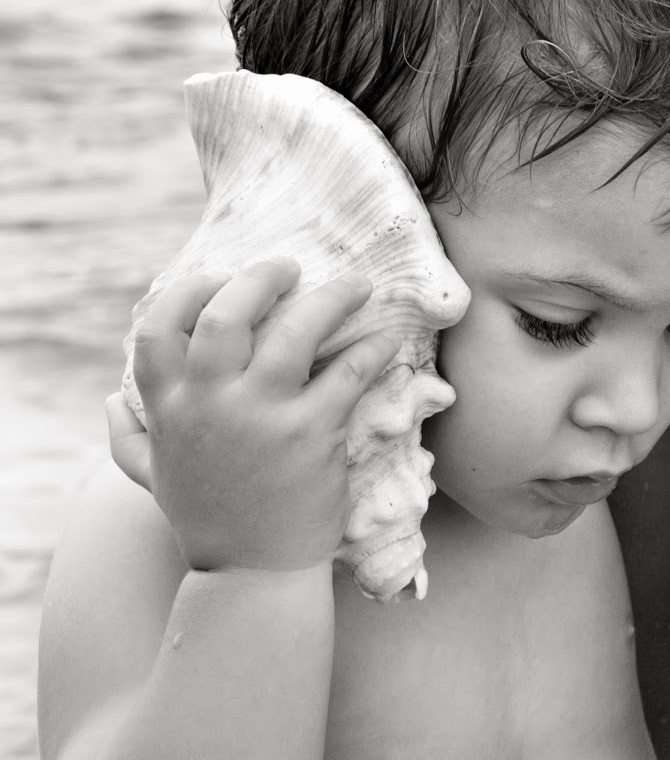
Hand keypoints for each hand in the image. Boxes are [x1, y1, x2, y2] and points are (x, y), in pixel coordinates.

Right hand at [124, 258, 399, 575]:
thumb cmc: (210, 518)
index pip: (158, 328)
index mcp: (168, 408)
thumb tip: (112, 400)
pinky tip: (386, 336)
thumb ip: (130, 437)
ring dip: (331, 298)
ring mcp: (260, 416)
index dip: (187, 291)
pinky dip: (372, 347)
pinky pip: (349, 370)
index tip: (219, 275)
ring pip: (294, 330)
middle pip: (225, 312)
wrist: (254, 573)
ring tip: (356, 286)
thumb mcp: (155, 478)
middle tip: (291, 267)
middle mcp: (208, 404)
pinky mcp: (311, 432)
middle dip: (261, 278)